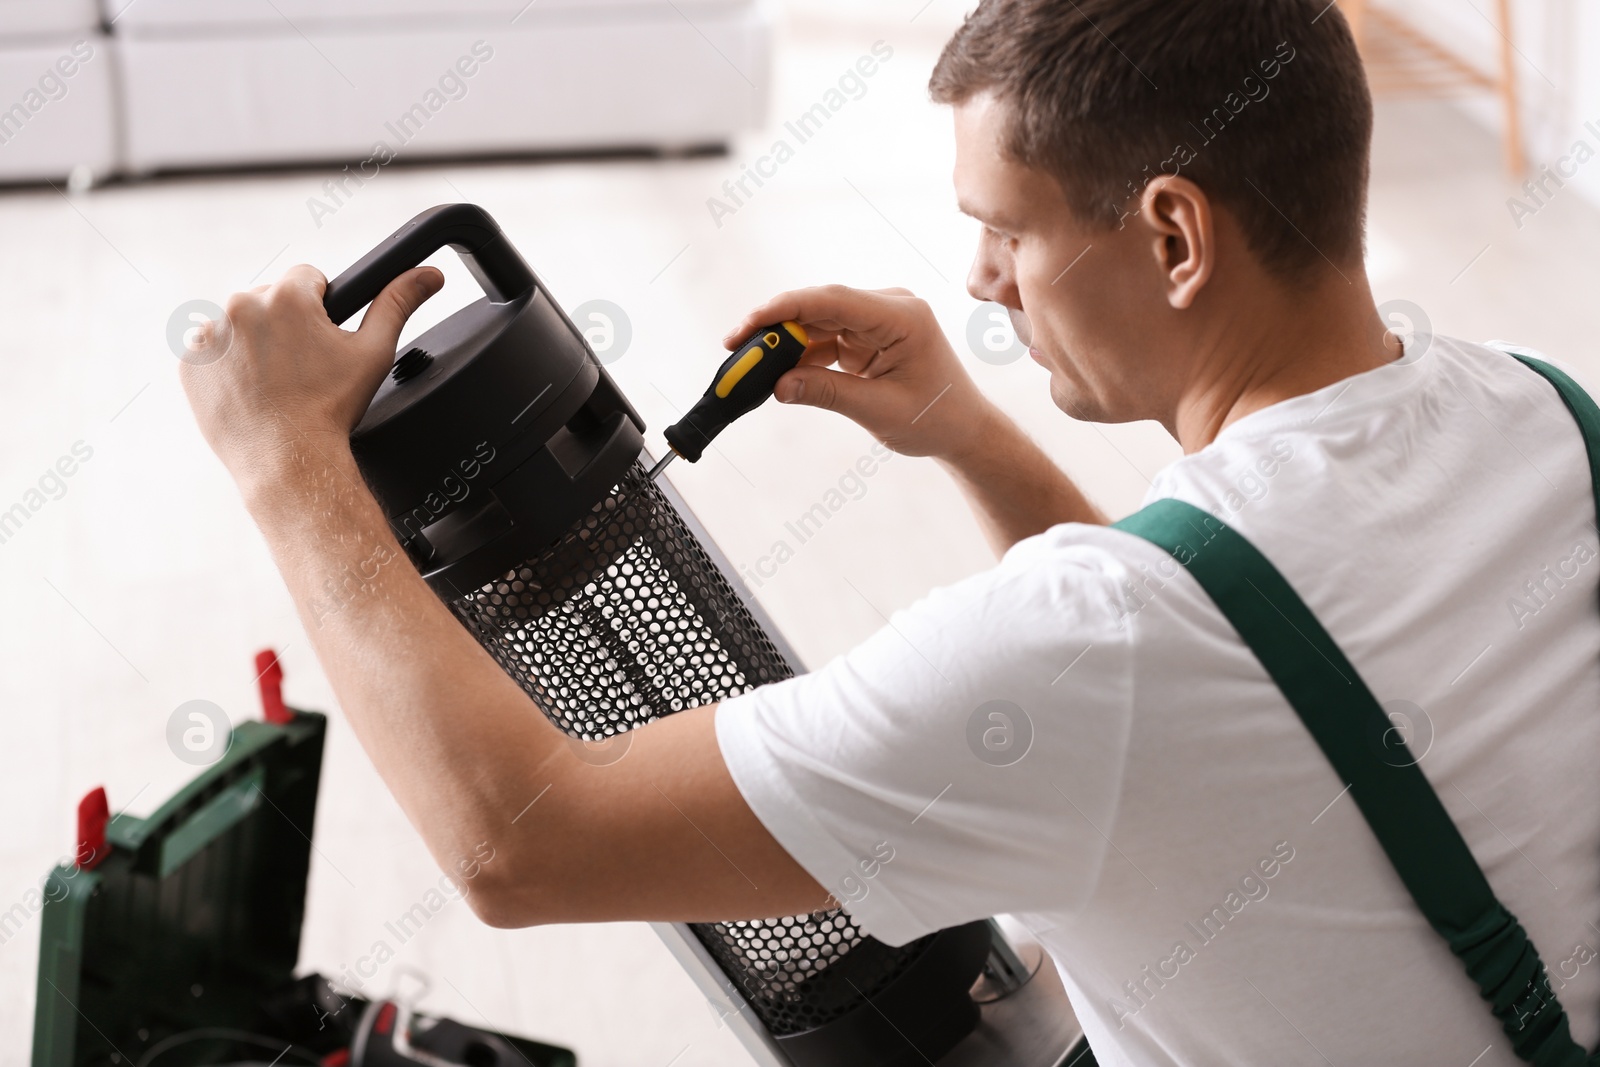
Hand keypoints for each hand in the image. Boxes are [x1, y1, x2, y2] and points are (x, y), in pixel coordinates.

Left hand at [179, 263, 442, 487]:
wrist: (287, 460)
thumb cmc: (331, 409)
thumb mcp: (373, 352)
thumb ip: (398, 303)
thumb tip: (428, 274)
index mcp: (286, 296)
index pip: (308, 278)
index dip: (322, 309)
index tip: (322, 340)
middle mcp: (239, 306)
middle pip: (270, 299)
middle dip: (286, 324)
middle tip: (303, 367)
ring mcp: (208, 334)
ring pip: (240, 324)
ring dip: (255, 342)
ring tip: (276, 381)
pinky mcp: (189, 362)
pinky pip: (212, 351)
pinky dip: (228, 365)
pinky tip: (251, 389)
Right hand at [723, 285, 997, 460]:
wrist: (962, 428)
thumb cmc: (935, 419)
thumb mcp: (880, 410)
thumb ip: (828, 393)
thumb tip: (778, 385)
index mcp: (903, 317)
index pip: (833, 300)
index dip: (785, 308)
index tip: (749, 324)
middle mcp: (889, 307)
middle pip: (820, 306)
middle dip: (776, 324)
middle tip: (735, 346)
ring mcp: (877, 319)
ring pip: (818, 320)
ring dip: (785, 341)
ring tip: (749, 363)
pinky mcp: (867, 334)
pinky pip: (825, 336)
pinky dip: (801, 353)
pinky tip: (776, 370)